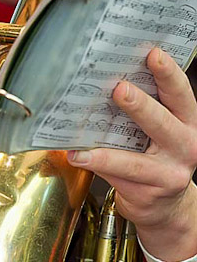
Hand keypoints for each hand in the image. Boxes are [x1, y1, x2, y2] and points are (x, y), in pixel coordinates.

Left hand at [67, 48, 196, 260]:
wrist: (165, 207)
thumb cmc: (155, 160)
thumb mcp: (160, 133)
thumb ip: (145, 110)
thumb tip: (103, 81)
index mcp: (188, 122)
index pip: (181, 94)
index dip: (169, 73)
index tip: (153, 54)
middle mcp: (185, 145)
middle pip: (163, 121)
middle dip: (140, 104)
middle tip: (119, 89)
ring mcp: (169, 172)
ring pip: (137, 157)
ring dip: (108, 145)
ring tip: (84, 134)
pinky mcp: (149, 191)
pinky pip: (119, 175)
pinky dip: (96, 164)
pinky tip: (76, 156)